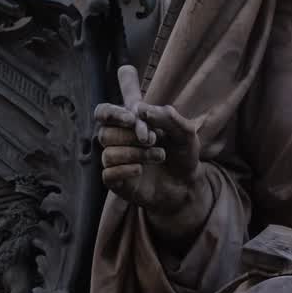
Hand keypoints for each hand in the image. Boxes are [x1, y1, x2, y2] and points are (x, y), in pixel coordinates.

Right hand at [94, 66, 202, 219]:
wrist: (187, 183)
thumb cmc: (183, 154)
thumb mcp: (184, 132)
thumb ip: (167, 117)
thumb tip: (140, 109)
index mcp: (129, 124)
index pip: (104, 112)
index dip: (112, 114)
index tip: (132, 119)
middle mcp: (118, 143)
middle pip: (105, 133)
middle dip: (130, 136)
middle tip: (153, 140)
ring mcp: (117, 163)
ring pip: (108, 154)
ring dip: (135, 154)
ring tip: (159, 155)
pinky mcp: (118, 183)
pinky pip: (108, 174)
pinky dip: (125, 170)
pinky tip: (140, 170)